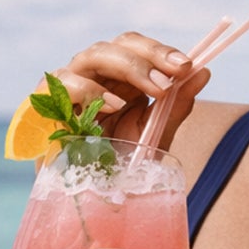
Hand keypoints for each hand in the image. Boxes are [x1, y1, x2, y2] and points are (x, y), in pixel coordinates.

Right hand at [44, 32, 213, 150]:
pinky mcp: (44, 103)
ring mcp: (68, 86)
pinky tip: (114, 107)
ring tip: (155, 91)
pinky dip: (91, 91)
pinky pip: (64, 83)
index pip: (136, 47)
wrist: (88, 202)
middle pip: (116, 45)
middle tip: (172, 78)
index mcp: (117, 79)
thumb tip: (205, 72)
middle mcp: (93, 76)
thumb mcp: (154, 136)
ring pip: (92, 55)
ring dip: (128, 69)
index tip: (187, 65)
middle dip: (148, 57)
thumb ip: (176, 106)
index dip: (160, 51)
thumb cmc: (118, 167)